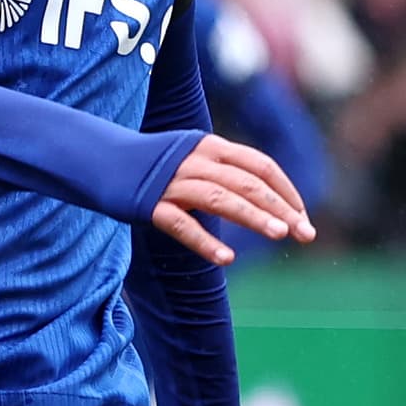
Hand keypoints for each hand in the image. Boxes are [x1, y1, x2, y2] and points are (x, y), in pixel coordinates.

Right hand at [146, 135, 316, 264]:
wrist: (101, 160)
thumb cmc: (153, 165)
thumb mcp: (193, 159)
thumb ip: (225, 174)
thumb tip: (264, 200)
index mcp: (211, 146)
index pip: (260, 166)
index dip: (285, 190)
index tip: (302, 216)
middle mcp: (195, 161)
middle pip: (248, 183)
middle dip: (280, 207)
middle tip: (304, 233)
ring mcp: (172, 182)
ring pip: (221, 199)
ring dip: (253, 216)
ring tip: (279, 234)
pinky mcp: (150, 205)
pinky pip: (182, 225)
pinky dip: (204, 242)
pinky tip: (226, 259)